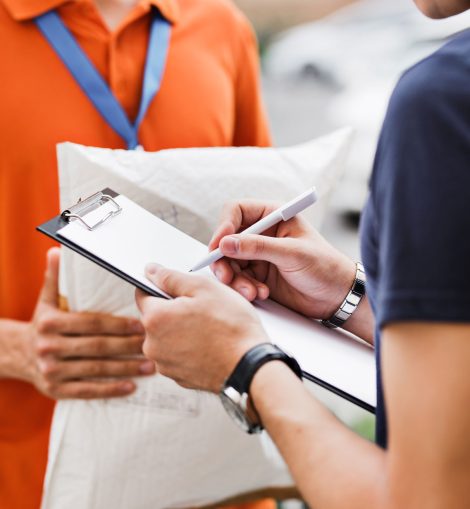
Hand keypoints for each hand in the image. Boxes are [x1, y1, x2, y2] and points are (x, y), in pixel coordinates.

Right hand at [23, 248, 154, 398]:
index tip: (141, 324)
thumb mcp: (45, 300)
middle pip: (98, 347)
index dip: (118, 324)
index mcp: (50, 323)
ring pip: (96, 369)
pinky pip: (87, 391)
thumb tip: (57, 251)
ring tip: (150, 366)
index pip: (92, 323)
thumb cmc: (41, 324)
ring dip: (126, 368)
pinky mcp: (56, 390)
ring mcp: (52, 371)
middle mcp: (49, 347)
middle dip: (128, 346)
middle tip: (154, 344)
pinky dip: (110, 390)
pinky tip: (130, 387)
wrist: (15, 354)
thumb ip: (55, 278)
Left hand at [136, 264, 268, 392]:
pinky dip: (189, 348)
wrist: (250, 366)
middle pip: (155, 317)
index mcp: (155, 318)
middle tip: (202, 308)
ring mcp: (165, 364)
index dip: (161, 287)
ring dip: (181, 330)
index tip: (180, 290)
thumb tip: (151, 270)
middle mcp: (152, 344)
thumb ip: (171, 277)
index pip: (142, 294)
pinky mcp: (178, 378)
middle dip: (173, 310)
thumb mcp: (203, 288)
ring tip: (208, 328)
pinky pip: (178, 355)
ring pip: (166, 337)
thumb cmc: (231, 326)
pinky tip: (209, 344)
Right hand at [209, 201, 355, 319]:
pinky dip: (244, 288)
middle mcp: (262, 233)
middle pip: (227, 240)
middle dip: (224, 260)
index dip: (224, 227)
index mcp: (272, 216)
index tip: (219, 246)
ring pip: (229, 262)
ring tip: (251, 292)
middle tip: (226, 277)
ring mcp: (258, 254)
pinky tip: (261, 293)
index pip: (236, 211)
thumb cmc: (324, 267)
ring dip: (235, 279)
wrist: (336, 296)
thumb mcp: (292, 254)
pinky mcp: (258, 274)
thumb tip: (226, 243)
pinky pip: (238, 279)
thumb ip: (258, 247)